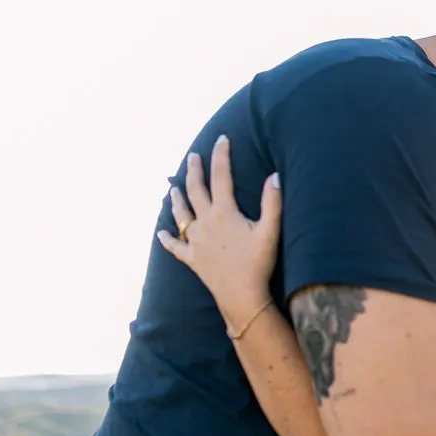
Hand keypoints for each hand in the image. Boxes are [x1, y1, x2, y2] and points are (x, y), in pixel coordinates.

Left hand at [157, 135, 280, 325]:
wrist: (241, 296)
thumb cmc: (258, 264)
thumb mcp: (270, 231)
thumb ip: (272, 202)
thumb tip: (274, 175)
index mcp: (224, 212)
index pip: (221, 176)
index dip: (221, 155)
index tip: (221, 139)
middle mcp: (204, 223)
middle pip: (195, 190)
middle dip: (194, 170)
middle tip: (192, 156)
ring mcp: (195, 241)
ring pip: (181, 214)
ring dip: (176, 199)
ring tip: (173, 188)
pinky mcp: (191, 258)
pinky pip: (175, 246)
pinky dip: (167, 238)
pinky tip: (161, 233)